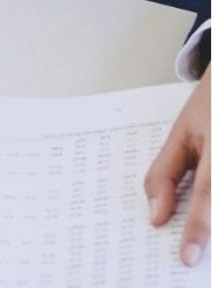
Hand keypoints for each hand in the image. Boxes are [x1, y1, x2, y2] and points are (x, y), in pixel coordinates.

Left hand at [144, 64, 209, 266]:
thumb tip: (156, 217)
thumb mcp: (181, 132)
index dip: (198, 227)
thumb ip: (165, 173)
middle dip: (207, 229)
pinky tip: (203, 217)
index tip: (188, 257)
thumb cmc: (210, 108)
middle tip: (191, 253)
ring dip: (211, 219)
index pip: (208, 192)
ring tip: (196, 234)